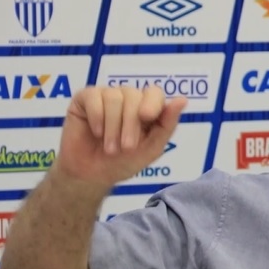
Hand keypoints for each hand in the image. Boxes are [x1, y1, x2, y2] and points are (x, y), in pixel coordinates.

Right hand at [53, 86, 186, 188]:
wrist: (91, 176)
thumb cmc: (123, 162)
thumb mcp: (151, 149)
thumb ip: (167, 125)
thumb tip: (182, 99)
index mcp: (147, 108)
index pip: (154, 93)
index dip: (152, 103)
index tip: (147, 117)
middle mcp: (128, 98)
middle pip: (134, 95)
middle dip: (131, 124)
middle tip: (126, 148)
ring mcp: (106, 96)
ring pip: (114, 97)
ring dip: (113, 126)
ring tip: (110, 148)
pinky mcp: (85, 98)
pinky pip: (93, 97)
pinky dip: (97, 117)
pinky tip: (97, 132)